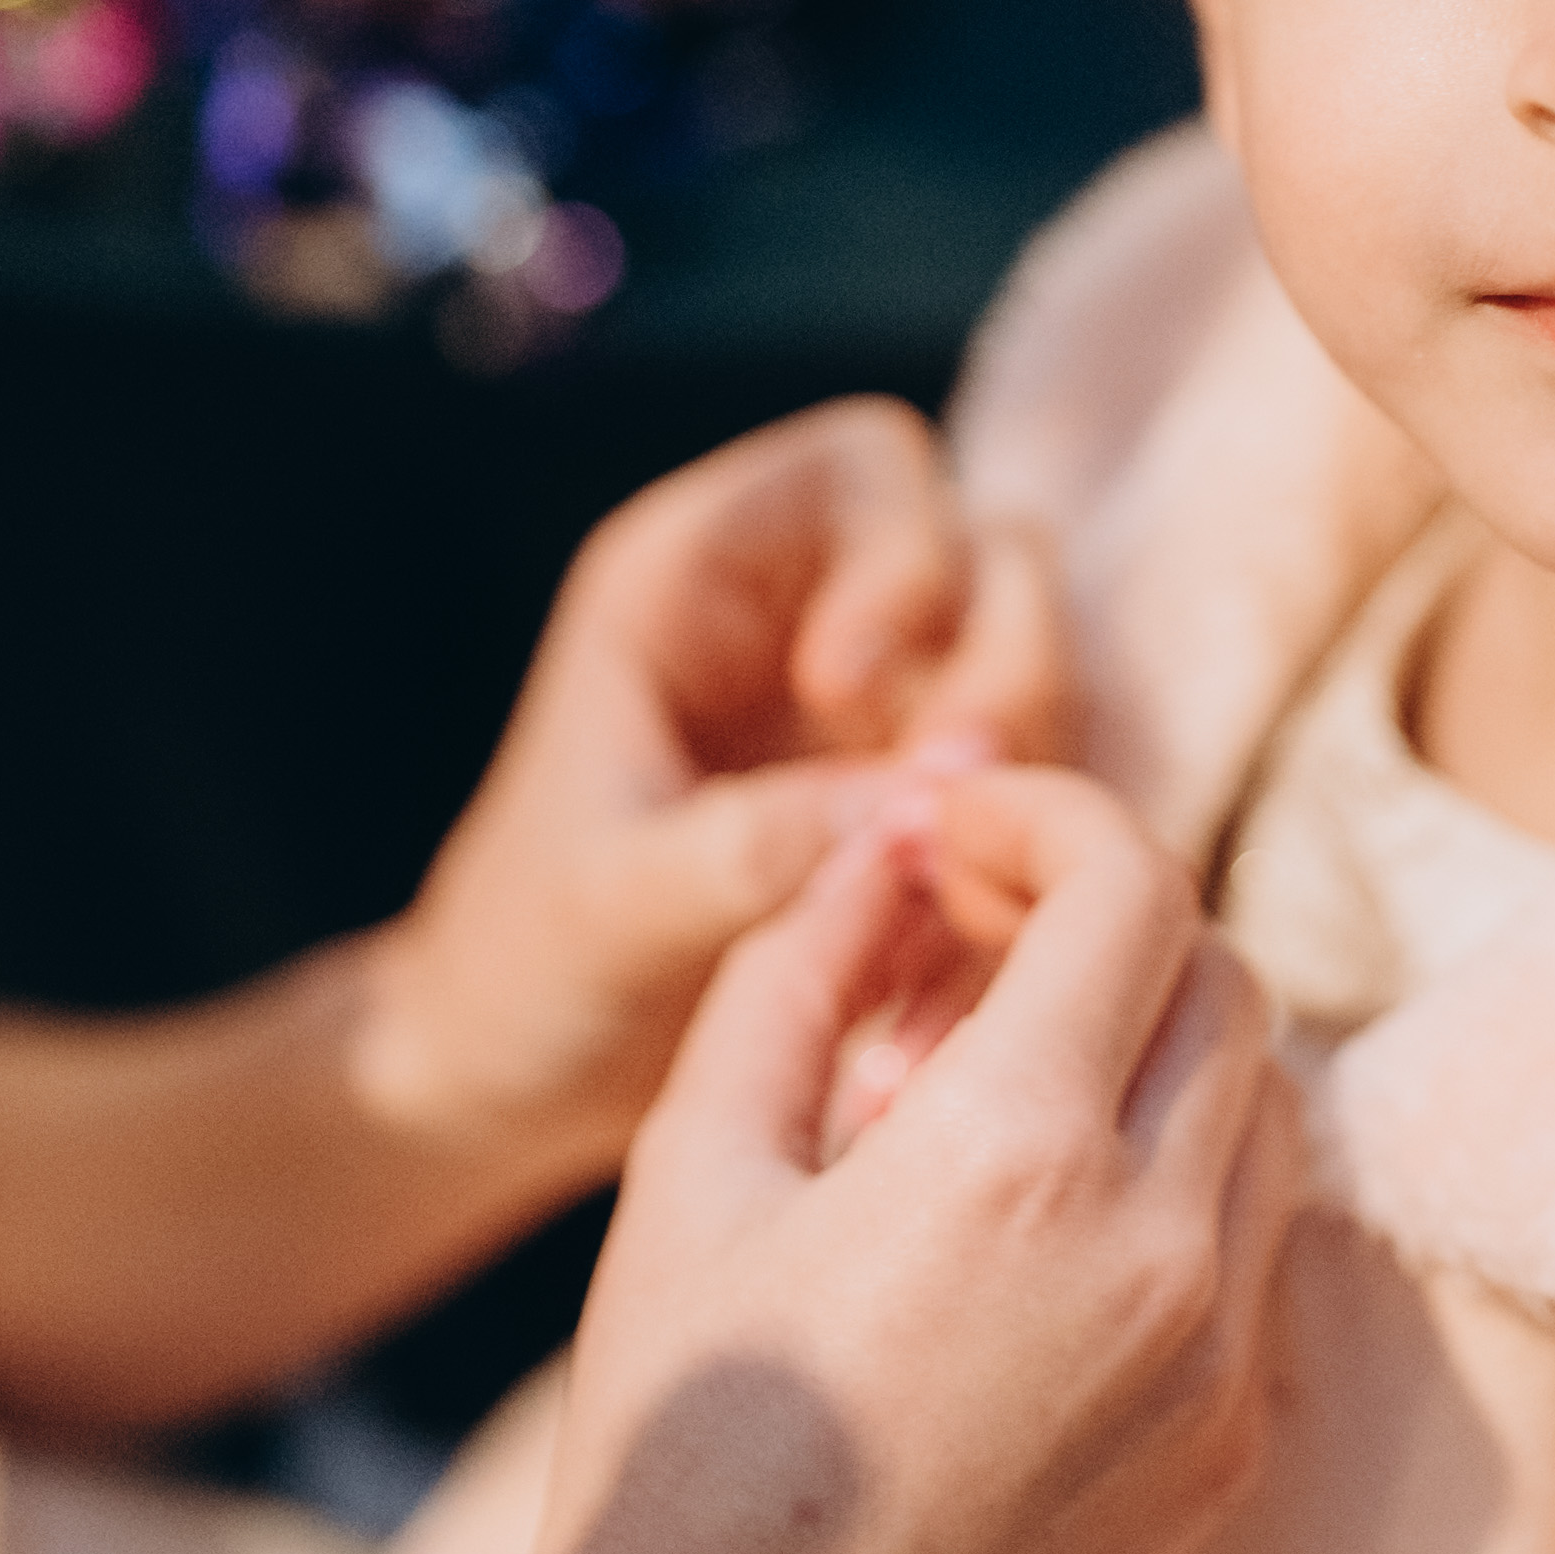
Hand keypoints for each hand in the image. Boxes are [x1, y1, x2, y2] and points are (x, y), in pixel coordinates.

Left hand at [354, 403, 1073, 1197]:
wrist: (519, 1086)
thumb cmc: (522, 971)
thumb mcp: (608, 909)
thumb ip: (744, 848)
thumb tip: (909, 805)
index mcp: (698, 578)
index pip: (866, 468)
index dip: (898, 553)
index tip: (843, 693)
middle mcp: (808, 614)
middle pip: (988, 555)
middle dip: (998, 669)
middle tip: (951, 805)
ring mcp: (882, 708)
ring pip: (1035, 671)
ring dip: (1026, 772)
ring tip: (953, 895)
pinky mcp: (923, 801)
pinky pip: (1032, 786)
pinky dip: (1025, 855)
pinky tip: (960, 948)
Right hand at [512, 769, 1293, 1553]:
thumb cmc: (672, 1447)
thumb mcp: (695, 1171)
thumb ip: (799, 970)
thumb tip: (887, 848)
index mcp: (1014, 1155)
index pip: (1129, 888)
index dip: (1050, 823)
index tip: (963, 840)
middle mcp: (1158, 1248)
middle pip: (1221, 979)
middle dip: (1109, 923)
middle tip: (976, 945)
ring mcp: (1217, 1363)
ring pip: (1267, 1109)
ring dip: (1162, 1050)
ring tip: (1007, 1084)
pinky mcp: (1229, 1457)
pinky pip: (1258, 1254)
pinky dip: (1183, 1187)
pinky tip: (1044, 1225)